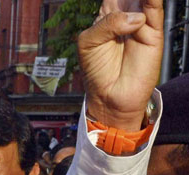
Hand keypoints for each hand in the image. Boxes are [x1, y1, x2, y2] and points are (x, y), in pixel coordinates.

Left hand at [78, 0, 162, 130]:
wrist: (108, 95)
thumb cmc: (96, 70)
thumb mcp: (88, 43)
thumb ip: (106, 24)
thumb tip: (136, 18)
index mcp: (106, 14)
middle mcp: (125, 15)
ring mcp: (140, 22)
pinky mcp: (153, 33)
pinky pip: (155, 10)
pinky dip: (152, 0)